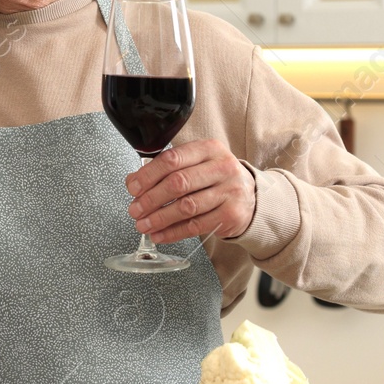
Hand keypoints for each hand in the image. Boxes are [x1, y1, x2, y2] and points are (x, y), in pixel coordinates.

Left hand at [125, 139, 256, 243]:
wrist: (250, 196)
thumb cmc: (215, 178)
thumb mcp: (196, 164)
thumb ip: (166, 169)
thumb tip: (133, 182)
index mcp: (209, 149)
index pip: (172, 159)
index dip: (148, 175)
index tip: (133, 188)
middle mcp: (222, 167)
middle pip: (178, 183)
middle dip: (151, 199)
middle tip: (135, 210)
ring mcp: (230, 191)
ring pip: (186, 207)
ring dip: (160, 218)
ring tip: (143, 225)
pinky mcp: (231, 215)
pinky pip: (196, 226)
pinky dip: (173, 232)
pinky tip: (159, 234)